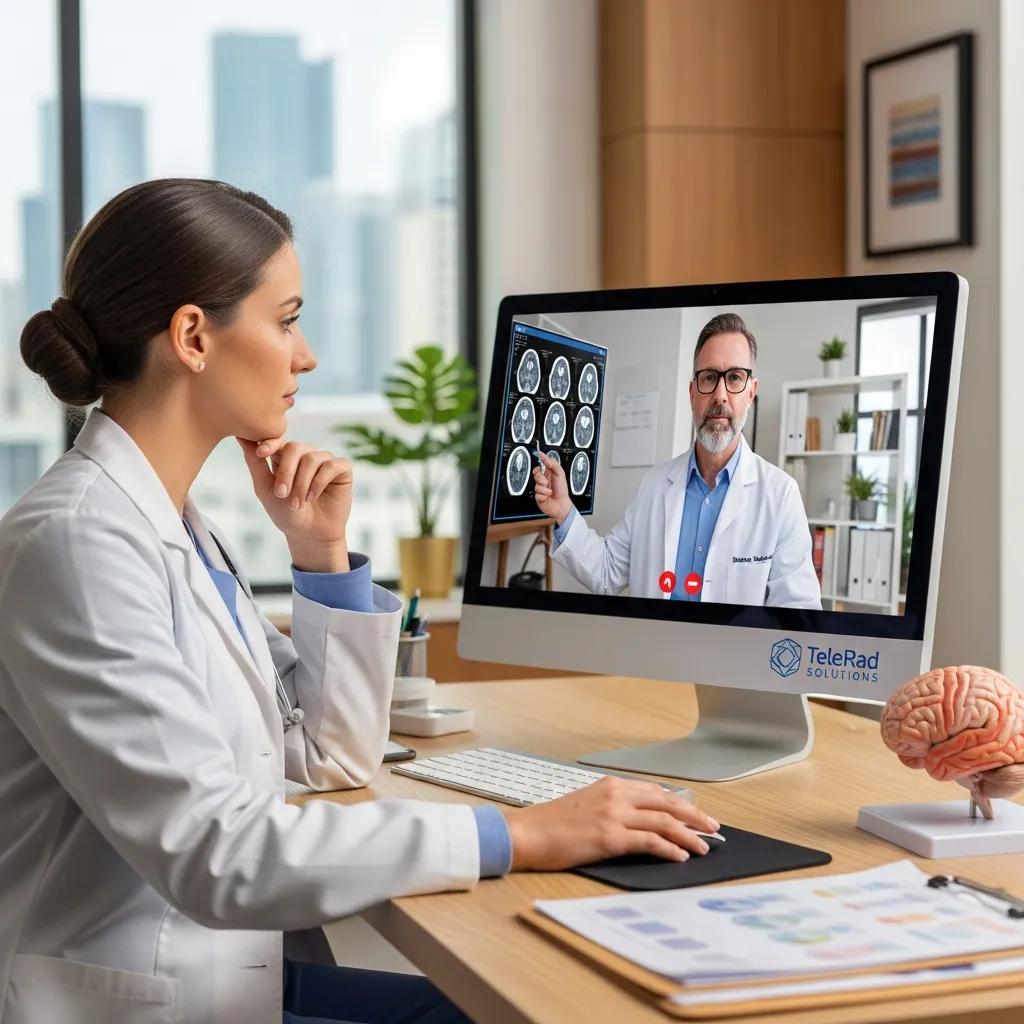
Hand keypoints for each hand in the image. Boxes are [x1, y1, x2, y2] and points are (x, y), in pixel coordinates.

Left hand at [237, 437, 352, 570]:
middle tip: (282, 494)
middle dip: (286, 472)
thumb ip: (255, 463)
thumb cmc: (286, 513)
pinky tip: (313, 497)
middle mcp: (306, 455)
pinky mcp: (342, 469)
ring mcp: (324, 460)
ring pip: (312, 458)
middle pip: (294, 448)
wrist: (309, 534)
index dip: (270, 443)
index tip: (261, 453)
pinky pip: (331, 465)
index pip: (278, 440)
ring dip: (302, 483)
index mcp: (285, 457)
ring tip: (298, 503)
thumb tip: (240, 436)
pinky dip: (319, 482)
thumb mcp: (265, 489)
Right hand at [501, 776, 719, 870]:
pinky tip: (680, 856)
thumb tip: (639, 821)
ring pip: (663, 821)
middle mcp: (615, 795)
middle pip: (666, 803)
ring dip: (688, 835)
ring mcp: (613, 815)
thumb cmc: (551, 824)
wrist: (527, 833)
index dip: (680, 804)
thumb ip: (613, 807)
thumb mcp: (586, 805)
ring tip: (703, 846)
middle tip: (713, 828)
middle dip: (693, 816)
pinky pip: (649, 841)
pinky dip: (669, 848)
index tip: (697, 815)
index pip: (655, 791)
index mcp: (610, 785)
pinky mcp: (609, 837)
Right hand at [532, 450, 572, 524]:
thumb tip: (543, 455)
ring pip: (536, 485)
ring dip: (545, 489)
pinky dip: (544, 496)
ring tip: (550, 492)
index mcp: (549, 474)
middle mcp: (544, 481)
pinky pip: (537, 494)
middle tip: (546, 482)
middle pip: (535, 475)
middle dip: (540, 478)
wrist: (562, 505)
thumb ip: (552, 463)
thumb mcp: (560, 473)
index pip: (539, 467)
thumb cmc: (562, 490)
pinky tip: (548, 497)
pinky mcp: (538, 497)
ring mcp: (541, 489)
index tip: (538, 464)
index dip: (538, 465)